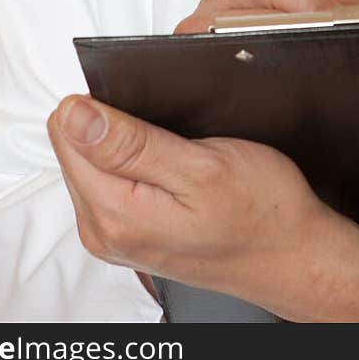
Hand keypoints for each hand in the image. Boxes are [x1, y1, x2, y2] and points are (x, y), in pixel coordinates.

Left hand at [47, 94, 358, 321]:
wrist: (291, 255)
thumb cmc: (262, 213)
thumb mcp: (202, 167)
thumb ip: (131, 144)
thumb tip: (73, 115)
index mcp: (115, 213)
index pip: (66, 131)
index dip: (105, 104)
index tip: (147, 111)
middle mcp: (104, 230)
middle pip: (74, 145)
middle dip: (116, 124)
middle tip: (172, 133)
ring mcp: (115, 235)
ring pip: (92, 160)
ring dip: (127, 142)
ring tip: (178, 150)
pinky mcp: (129, 233)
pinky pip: (111, 179)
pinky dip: (136, 161)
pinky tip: (173, 166)